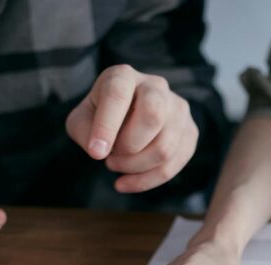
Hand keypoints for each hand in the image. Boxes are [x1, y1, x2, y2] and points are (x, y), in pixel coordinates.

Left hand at [66, 64, 198, 193]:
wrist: (126, 117)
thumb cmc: (99, 117)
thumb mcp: (80, 121)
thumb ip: (84, 132)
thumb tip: (101, 150)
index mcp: (123, 76)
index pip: (118, 95)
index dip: (107, 126)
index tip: (96, 153)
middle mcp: (156, 86)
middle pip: (153, 116)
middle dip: (129, 146)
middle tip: (109, 157)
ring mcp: (178, 108)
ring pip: (164, 147)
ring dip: (135, 167)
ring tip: (116, 165)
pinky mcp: (189, 132)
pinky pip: (173, 164)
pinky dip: (148, 180)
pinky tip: (128, 182)